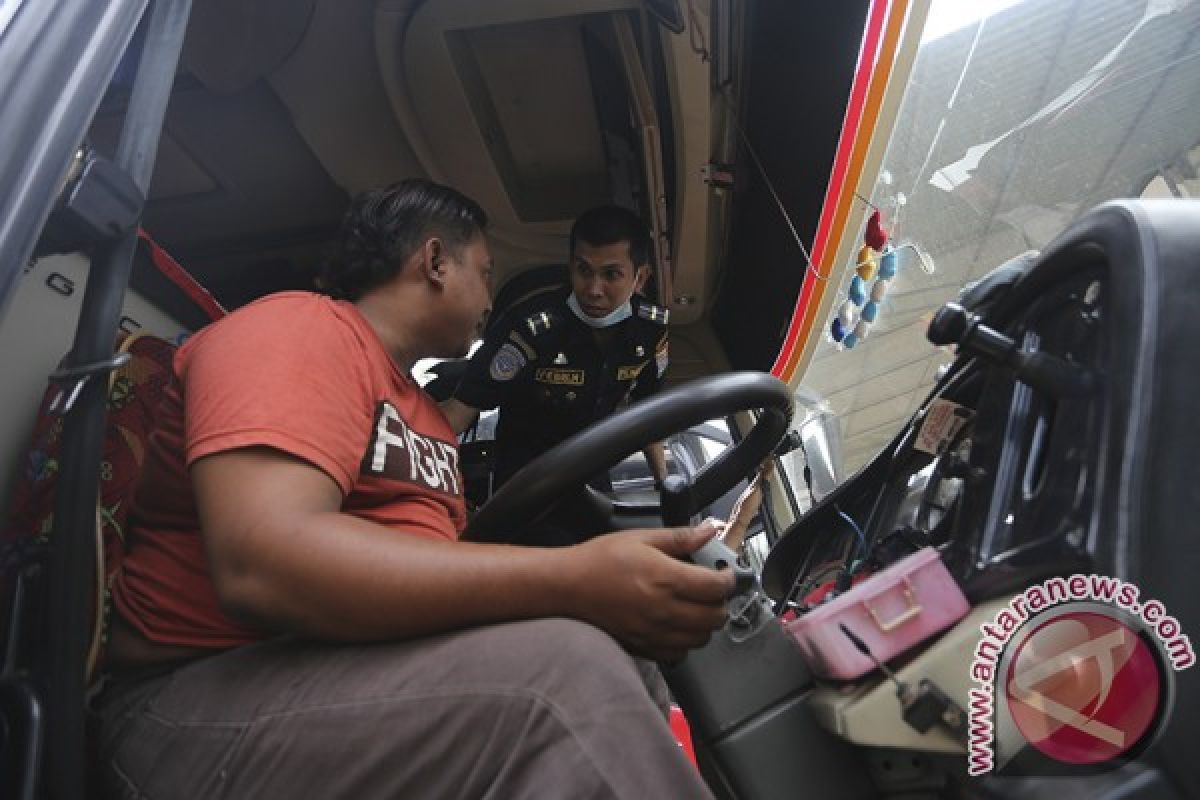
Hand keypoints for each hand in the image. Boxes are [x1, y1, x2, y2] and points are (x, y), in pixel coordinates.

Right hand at [565, 521, 735, 661]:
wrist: (568, 587)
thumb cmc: (599, 561)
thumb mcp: (641, 538)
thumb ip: (680, 537)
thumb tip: (708, 532)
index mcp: (666, 579)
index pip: (717, 587)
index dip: (728, 579)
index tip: (724, 573)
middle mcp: (664, 610)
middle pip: (715, 617)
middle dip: (720, 602)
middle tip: (711, 589)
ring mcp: (655, 632)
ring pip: (702, 638)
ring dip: (705, 623)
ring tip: (695, 606)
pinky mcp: (644, 647)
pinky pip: (680, 654)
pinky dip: (685, 642)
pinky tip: (677, 625)